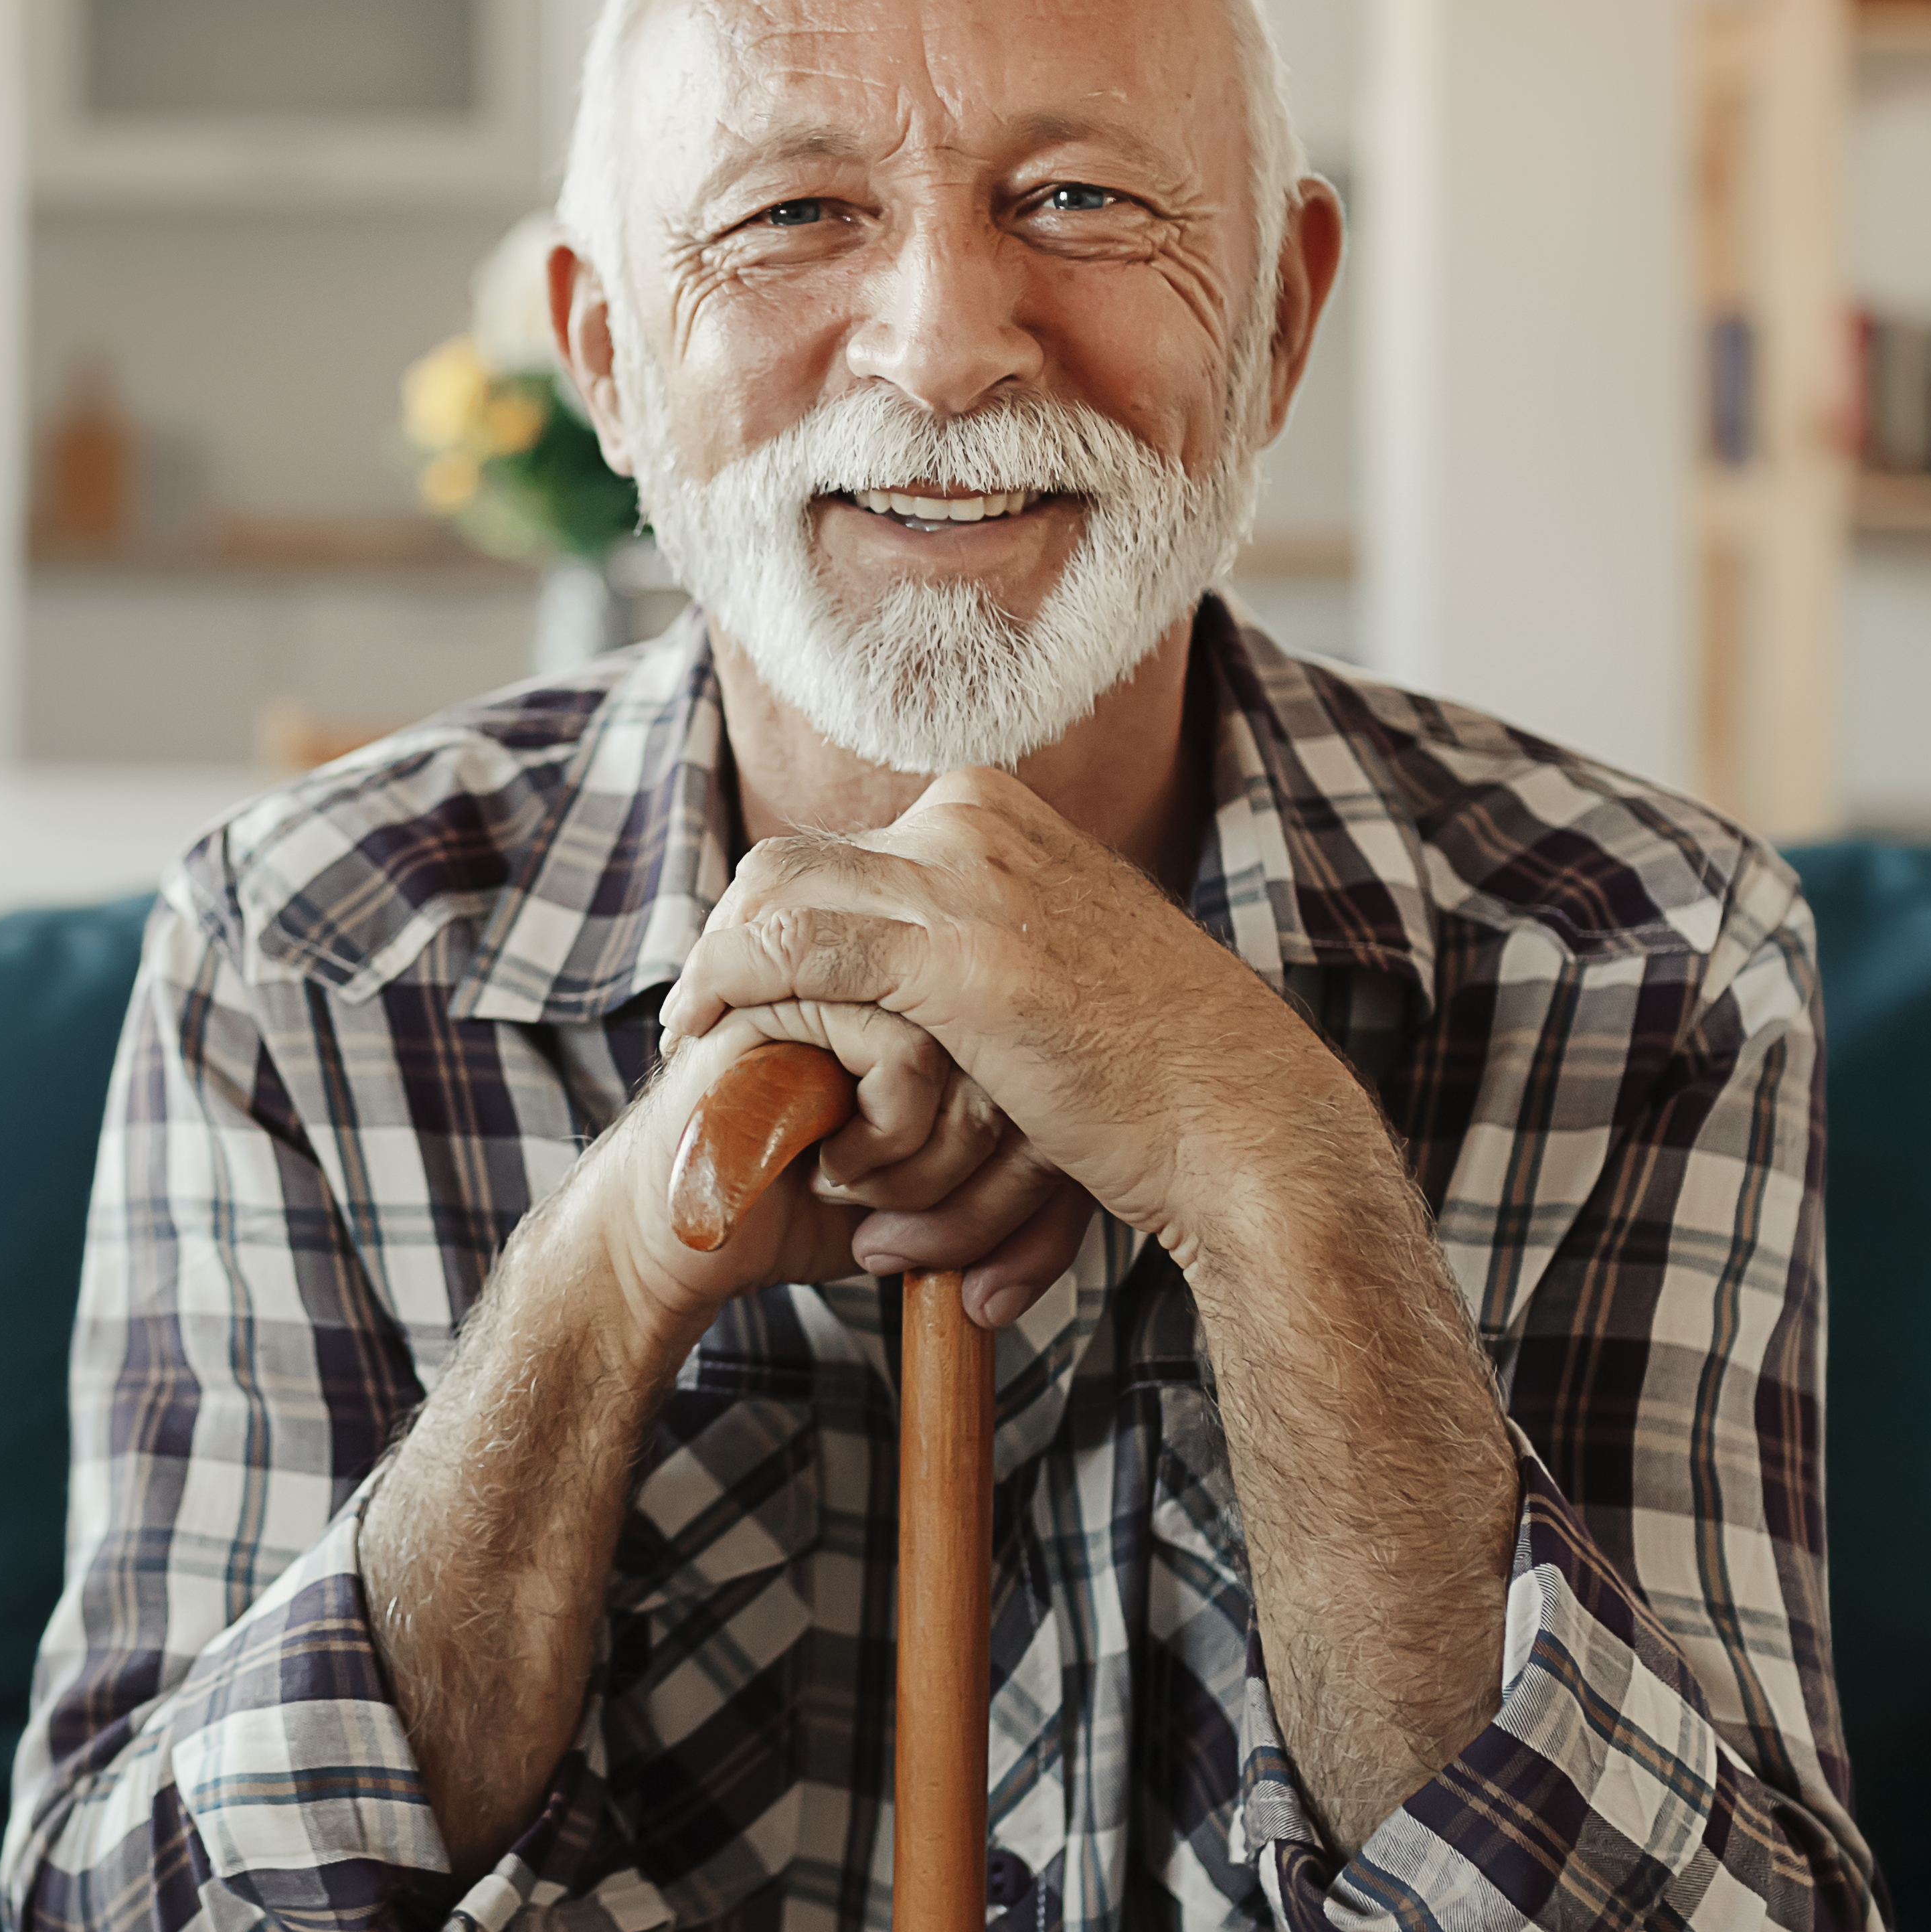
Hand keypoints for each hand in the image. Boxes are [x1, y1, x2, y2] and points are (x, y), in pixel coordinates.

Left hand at [656, 770, 1378, 1305]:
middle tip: (693, 1016)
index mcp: (996, 813)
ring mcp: (967, 877)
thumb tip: (904, 971)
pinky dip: (733, 985)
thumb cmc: (1155, 1071)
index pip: (833, 848)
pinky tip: (706, 1034)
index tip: (733, 983)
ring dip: (718, 971)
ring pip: (776, 895)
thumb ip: (977, 941)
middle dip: (727, 937)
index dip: (766, 916)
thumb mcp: (1055, 967)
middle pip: (787, 860)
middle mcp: (975, 821)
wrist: (1239, 1118)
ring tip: (691, 1038)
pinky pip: (795, 948)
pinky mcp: (955, 954)